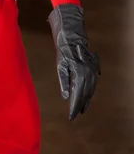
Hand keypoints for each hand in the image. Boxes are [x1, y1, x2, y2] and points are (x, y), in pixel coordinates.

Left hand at [48, 4, 99, 119]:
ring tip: (81, 109)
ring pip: (91, 90)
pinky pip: (93, 84)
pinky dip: (90, 92)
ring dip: (86, 100)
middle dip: (80, 105)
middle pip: (85, 94)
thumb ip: (63, 81)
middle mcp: (88, 74)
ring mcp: (92, 71)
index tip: (70, 116)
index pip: (77, 95)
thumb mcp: (60, 65)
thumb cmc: (63, 51)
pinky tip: (86, 98)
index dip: (74, 107)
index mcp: (79, 74)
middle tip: (74, 115)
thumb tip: (65, 96)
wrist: (72, 37)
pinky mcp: (94, 68)